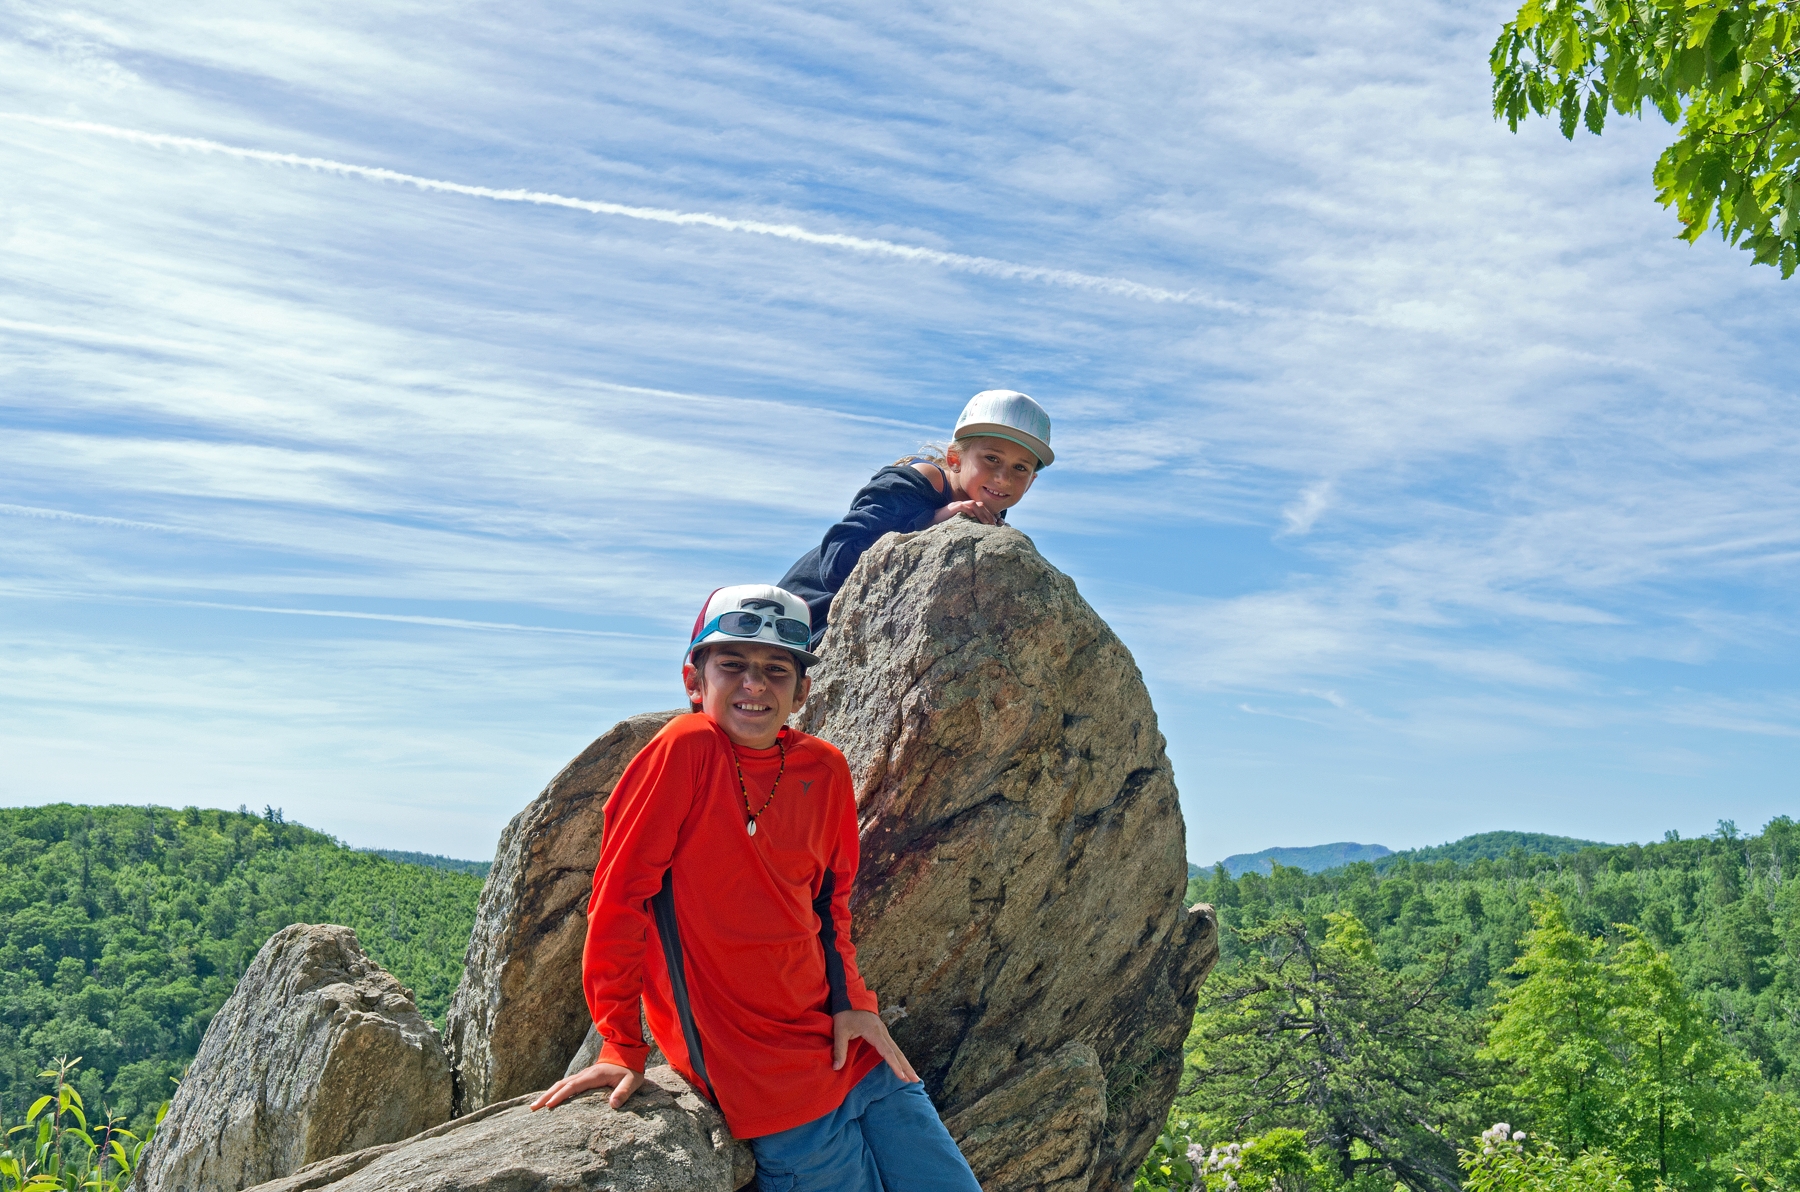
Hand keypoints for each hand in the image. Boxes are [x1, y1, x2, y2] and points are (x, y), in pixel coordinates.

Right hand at [529, 1061, 644, 1111]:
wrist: (629, 1055)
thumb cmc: (630, 1071)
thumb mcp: (631, 1082)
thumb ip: (623, 1093)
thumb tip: (613, 1105)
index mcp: (594, 1076)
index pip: (573, 1086)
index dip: (560, 1096)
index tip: (548, 1106)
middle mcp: (585, 1074)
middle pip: (562, 1085)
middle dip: (547, 1096)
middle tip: (532, 1108)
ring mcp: (583, 1075)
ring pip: (561, 1084)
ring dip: (548, 1093)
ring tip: (534, 1105)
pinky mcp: (584, 1078)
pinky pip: (566, 1084)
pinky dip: (555, 1091)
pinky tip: (549, 1099)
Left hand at [832, 1009, 918, 1082]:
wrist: (850, 997)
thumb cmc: (845, 1014)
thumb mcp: (840, 1030)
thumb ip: (839, 1049)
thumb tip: (836, 1068)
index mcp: (874, 1032)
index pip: (887, 1052)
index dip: (895, 1065)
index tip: (902, 1076)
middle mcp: (882, 1032)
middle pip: (897, 1052)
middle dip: (907, 1067)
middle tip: (915, 1080)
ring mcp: (884, 1032)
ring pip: (897, 1050)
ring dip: (906, 1063)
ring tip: (913, 1076)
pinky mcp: (882, 1032)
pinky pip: (893, 1047)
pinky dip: (900, 1057)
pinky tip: (902, 1064)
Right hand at [934, 500, 996, 525]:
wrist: (931, 521)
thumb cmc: (945, 524)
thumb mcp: (960, 524)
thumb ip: (969, 524)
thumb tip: (979, 531)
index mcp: (966, 508)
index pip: (981, 507)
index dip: (989, 514)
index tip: (995, 523)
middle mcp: (963, 504)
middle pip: (980, 505)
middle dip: (988, 514)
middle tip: (993, 524)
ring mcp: (957, 505)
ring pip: (973, 504)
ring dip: (981, 513)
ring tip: (985, 523)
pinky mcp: (952, 508)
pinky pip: (962, 507)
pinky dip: (969, 511)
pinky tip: (973, 517)